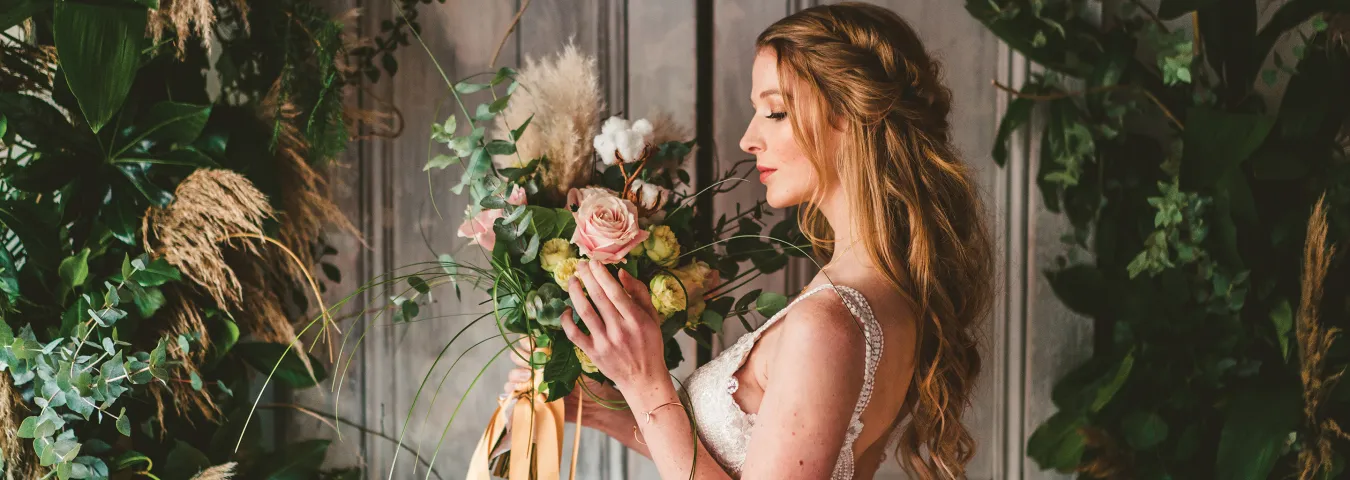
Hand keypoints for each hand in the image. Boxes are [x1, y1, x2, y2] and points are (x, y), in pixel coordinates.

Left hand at [561, 259, 667, 392]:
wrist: (644, 378)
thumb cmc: (650, 344)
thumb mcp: (652, 317)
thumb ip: (639, 293)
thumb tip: (621, 273)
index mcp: (636, 320)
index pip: (615, 292)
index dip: (601, 274)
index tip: (593, 261)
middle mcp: (620, 330)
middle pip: (598, 297)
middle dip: (587, 277)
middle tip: (579, 264)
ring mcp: (605, 342)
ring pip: (585, 312)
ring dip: (575, 293)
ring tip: (571, 281)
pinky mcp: (593, 353)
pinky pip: (574, 334)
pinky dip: (567, 320)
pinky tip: (567, 309)